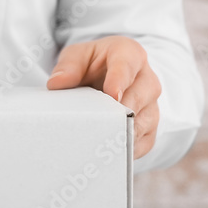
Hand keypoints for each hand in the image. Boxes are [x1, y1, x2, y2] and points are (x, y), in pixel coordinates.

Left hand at [46, 36, 160, 158]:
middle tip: (98, 125)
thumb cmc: (92, 63)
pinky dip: (126, 148)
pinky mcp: (150, 126)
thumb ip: (68, 66)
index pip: (127, 65)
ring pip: (143, 122)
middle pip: (138, 98)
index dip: (120, 80)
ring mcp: (151, 104)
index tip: (111, 95)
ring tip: (98, 141)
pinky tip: (107, 152)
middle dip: (118, 112)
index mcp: (130, 54)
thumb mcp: (76, 56)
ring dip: (121, 132)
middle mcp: (147, 79)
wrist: (106, 75)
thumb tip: (56, 83)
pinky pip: (143, 142)